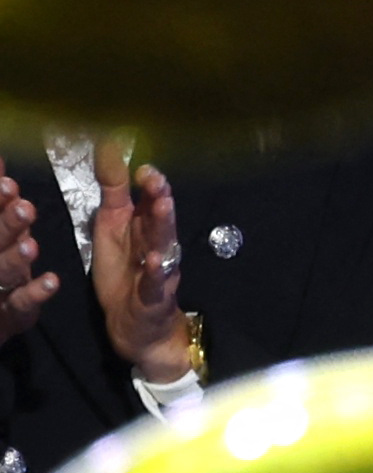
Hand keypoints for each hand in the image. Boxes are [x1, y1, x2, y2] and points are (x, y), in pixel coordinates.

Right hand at [0, 175, 49, 345]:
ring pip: (3, 272)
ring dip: (16, 258)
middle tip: (22, 208)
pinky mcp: (10, 314)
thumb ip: (1, 201)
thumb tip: (1, 160)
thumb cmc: (0, 264)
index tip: (9, 184)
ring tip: (31, 246)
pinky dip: (34, 293)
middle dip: (6, 225)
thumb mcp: (1, 229)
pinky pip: (21, 304)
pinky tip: (51, 281)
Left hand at [89, 146, 187, 384]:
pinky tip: (153, 260)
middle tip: (155, 177)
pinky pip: (155, 283)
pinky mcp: (153, 295)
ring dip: (164, 224)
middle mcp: (158, 243)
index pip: (150, 197)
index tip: (141, 165)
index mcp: (145, 226)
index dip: (148, 181)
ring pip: (164, 243)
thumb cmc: (125, 272)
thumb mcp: (112, 227)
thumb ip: (113, 192)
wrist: (136, 322)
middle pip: (161, 216)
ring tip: (162, 205)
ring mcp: (160, 269)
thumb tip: (109, 149)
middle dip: (159, 195)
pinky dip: (155, 272)